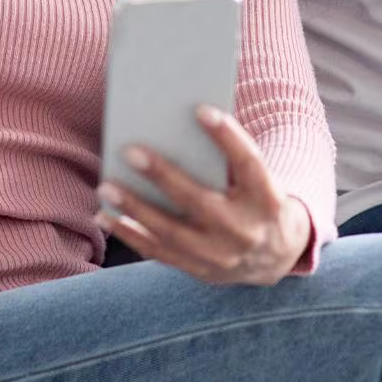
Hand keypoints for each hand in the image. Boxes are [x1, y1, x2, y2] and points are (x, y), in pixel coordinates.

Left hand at [95, 106, 311, 284]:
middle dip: (163, 177)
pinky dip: (130, 234)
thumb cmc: (254, 196)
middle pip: (201, 201)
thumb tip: (174, 123)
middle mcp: (247, 231)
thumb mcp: (254, 177)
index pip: (249, 163)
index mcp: (267, 198)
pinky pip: (160, 253)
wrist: (276, 254)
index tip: (201, 109)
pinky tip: (106, 214)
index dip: (227, 137)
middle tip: (130, 151)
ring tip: (106, 185)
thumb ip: (225, 156)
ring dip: (135, 209)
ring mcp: (223, 257)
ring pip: (172, 233)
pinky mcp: (202, 271)